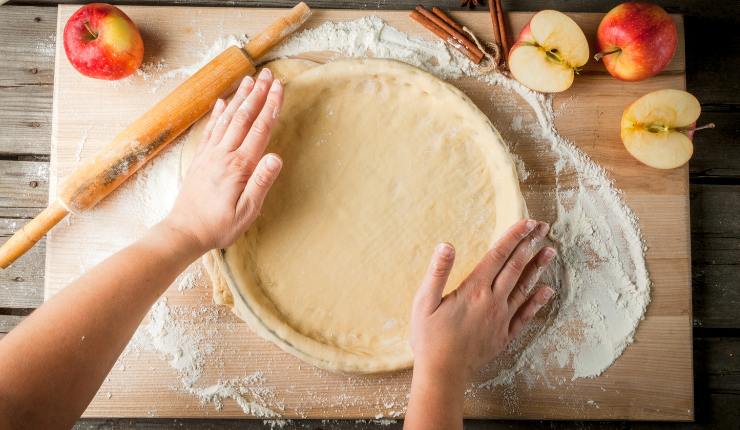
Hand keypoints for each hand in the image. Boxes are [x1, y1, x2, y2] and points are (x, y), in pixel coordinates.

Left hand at [166, 68, 283, 251]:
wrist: (184, 233)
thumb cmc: (219, 226)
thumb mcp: (247, 211)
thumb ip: (261, 182)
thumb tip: (276, 157)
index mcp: (239, 166)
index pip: (259, 130)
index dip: (271, 107)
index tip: (279, 88)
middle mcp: (224, 155)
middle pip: (244, 117)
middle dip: (258, 94)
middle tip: (268, 74)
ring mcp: (210, 155)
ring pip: (228, 119)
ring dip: (240, 98)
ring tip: (250, 79)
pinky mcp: (201, 159)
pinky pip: (212, 129)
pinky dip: (219, 113)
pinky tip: (223, 101)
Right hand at [410, 219, 555, 381]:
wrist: (442, 373)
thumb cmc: (429, 338)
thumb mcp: (424, 301)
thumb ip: (437, 272)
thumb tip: (446, 245)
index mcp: (474, 289)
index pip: (497, 256)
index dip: (512, 237)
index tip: (526, 222)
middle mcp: (492, 301)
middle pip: (515, 267)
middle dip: (529, 245)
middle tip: (543, 227)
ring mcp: (501, 319)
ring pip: (524, 288)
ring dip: (538, 268)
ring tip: (550, 251)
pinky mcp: (503, 335)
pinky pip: (525, 315)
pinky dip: (537, 302)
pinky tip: (547, 291)